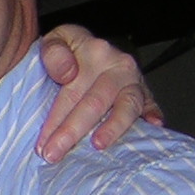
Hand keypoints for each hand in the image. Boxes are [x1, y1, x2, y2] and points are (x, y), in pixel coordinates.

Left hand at [35, 25, 162, 162]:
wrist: (91, 47)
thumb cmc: (70, 50)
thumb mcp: (55, 39)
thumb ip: (53, 52)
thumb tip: (68, 73)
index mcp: (94, 52)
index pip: (71, 92)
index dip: (55, 120)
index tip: (42, 144)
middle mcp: (118, 66)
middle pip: (95, 102)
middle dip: (72, 132)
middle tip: (54, 154)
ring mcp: (134, 80)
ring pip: (127, 106)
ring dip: (112, 128)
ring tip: (98, 145)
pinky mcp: (147, 93)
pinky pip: (151, 105)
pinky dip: (152, 117)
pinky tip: (151, 128)